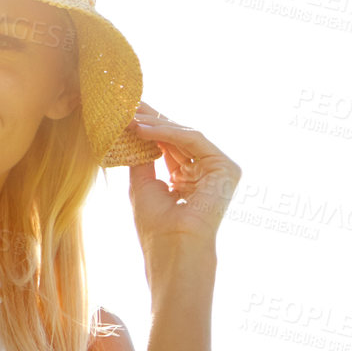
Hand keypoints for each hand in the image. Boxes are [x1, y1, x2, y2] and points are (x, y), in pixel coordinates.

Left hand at [126, 101, 240, 253]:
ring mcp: (218, 169)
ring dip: (155, 123)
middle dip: (152, 118)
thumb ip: (141, 157)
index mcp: (187, 177)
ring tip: (129, 116)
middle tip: (127, 103)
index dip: (148, 127)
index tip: (125, 111)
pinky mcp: (226, 168)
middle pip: (178, 136)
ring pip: (185, 135)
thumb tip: (130, 131)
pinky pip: (193, 140)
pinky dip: (167, 132)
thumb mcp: (142, 183)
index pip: (168, 144)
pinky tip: (143, 129)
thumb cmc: (156, 225)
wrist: (172, 248)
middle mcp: (205, 171)